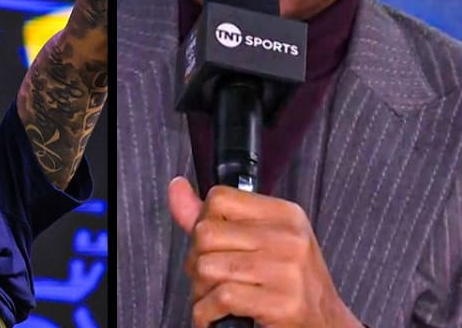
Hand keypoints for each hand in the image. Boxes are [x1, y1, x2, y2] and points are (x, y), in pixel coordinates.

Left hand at [168, 178, 362, 327]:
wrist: (325, 325)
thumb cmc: (286, 283)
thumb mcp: (258, 240)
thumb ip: (212, 216)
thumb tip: (176, 186)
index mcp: (285, 214)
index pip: (219, 198)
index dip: (204, 224)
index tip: (215, 246)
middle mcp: (289, 238)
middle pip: (206, 233)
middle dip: (196, 261)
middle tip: (209, 279)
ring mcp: (288, 271)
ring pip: (208, 267)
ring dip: (200, 291)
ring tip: (214, 299)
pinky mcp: (283, 304)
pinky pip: (221, 298)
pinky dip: (207, 313)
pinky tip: (217, 316)